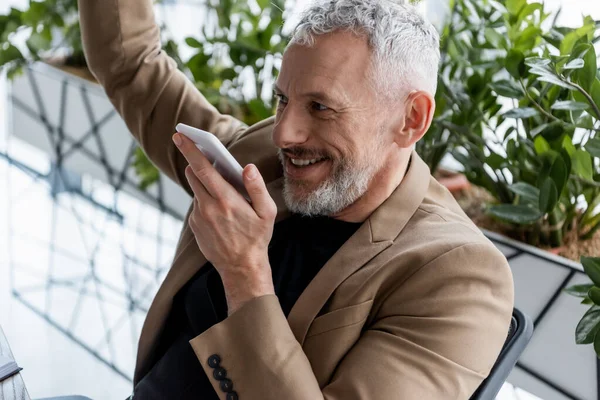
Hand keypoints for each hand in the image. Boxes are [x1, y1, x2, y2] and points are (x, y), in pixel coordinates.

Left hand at [173, 132, 276, 314]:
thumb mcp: (266, 212)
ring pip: (196, 189)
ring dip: (203, 182)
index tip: (180, 135)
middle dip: (195, 161)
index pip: (203, 168)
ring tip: (219, 186)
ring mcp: (198, 217)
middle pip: (194, 174)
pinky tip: (220, 210)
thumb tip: (247, 167)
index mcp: (226, 200)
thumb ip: (257, 187)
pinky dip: (205, 200)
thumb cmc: (257, 237)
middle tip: (199, 149)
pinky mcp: (194, 225)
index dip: (190, 149)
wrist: (241, 267)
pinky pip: (197, 205)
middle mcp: (208, 207)